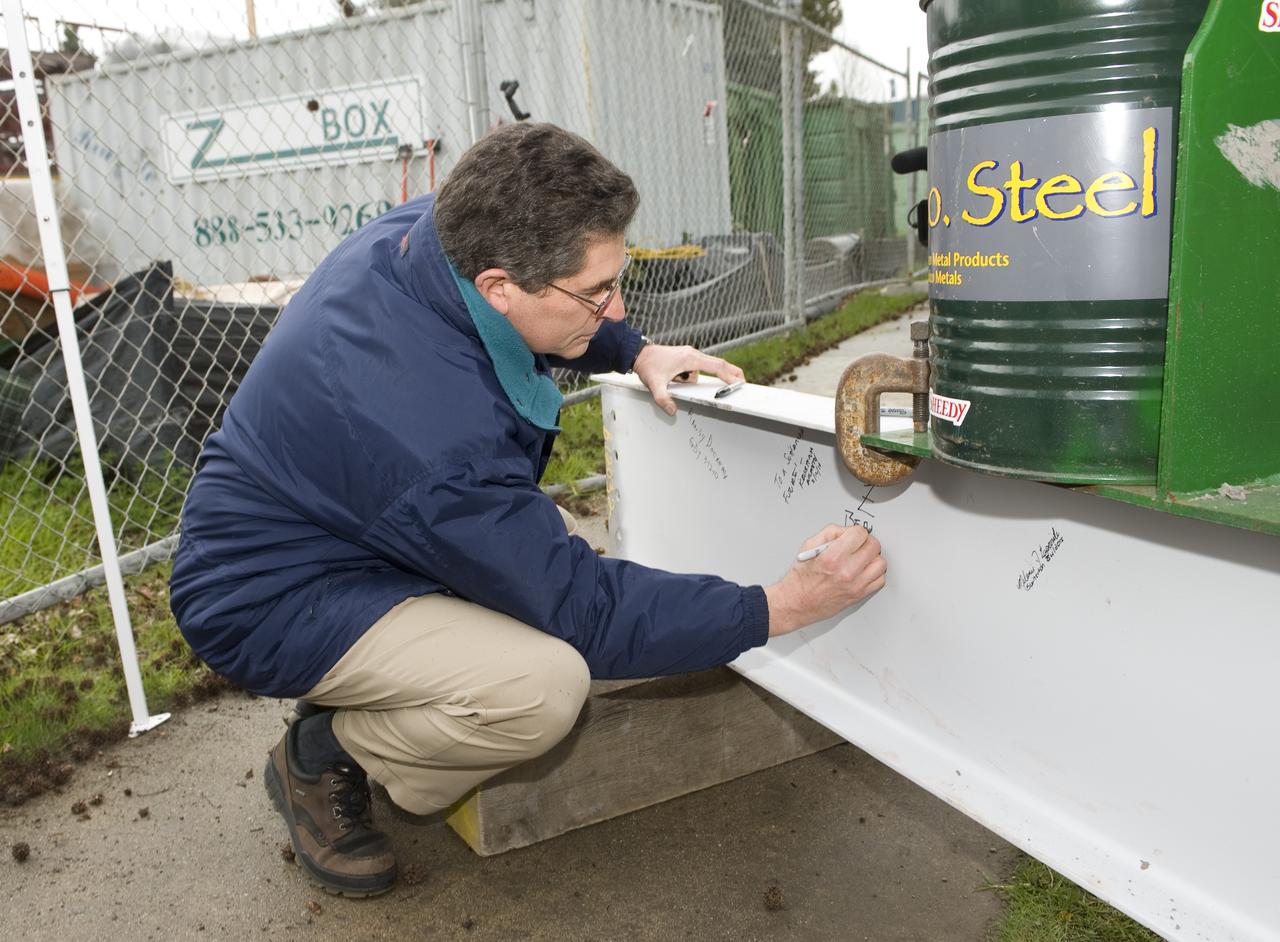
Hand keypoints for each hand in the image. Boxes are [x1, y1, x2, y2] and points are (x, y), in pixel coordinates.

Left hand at [633, 343, 744, 416]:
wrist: (639, 354)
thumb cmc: (649, 365)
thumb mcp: (655, 385)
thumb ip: (663, 399)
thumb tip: (673, 411)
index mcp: (690, 358)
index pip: (717, 366)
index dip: (730, 375)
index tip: (739, 382)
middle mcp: (693, 354)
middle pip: (719, 364)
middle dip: (730, 373)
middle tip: (742, 382)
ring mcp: (690, 354)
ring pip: (702, 370)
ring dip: (693, 380)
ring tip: (673, 381)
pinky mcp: (686, 357)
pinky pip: (695, 369)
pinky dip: (690, 377)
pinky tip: (674, 379)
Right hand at [763, 525, 885, 636]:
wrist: (798, 602)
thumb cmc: (801, 577)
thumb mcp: (809, 546)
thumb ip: (830, 533)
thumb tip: (847, 530)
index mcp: (833, 557)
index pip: (860, 534)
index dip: (856, 531)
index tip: (853, 535)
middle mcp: (846, 571)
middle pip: (874, 546)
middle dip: (866, 542)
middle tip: (859, 545)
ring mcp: (855, 585)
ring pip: (881, 563)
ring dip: (873, 558)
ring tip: (863, 558)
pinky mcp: (859, 595)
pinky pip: (880, 580)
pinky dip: (875, 573)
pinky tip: (864, 571)